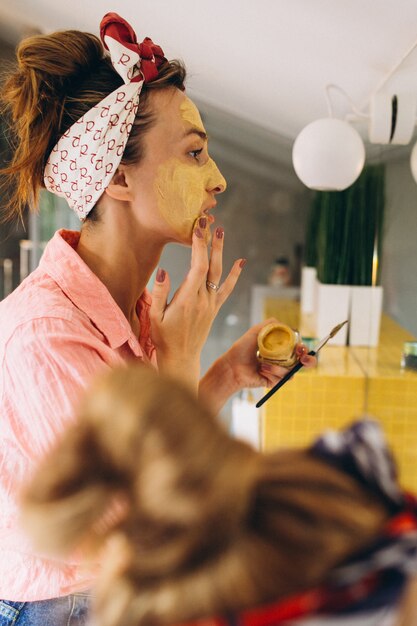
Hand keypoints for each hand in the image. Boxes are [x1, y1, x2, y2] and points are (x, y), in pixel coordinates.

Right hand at [150, 217, 245, 388]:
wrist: (181, 359)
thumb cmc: (164, 338)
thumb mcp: (155, 316)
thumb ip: (159, 293)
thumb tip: (164, 270)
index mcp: (188, 299)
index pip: (198, 266)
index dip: (198, 246)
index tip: (196, 228)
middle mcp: (203, 300)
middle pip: (211, 266)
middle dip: (210, 243)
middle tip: (209, 223)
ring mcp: (211, 304)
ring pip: (219, 274)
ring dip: (221, 253)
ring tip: (221, 233)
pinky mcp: (214, 309)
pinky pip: (227, 289)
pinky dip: (234, 274)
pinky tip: (240, 262)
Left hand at [199, 318, 316, 412]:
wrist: (232, 365)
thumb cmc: (242, 348)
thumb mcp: (255, 332)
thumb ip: (269, 325)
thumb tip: (282, 323)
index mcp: (280, 349)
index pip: (299, 349)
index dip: (304, 349)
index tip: (301, 348)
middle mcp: (282, 361)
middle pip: (304, 363)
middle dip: (309, 361)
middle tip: (303, 359)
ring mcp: (278, 372)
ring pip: (291, 371)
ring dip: (278, 368)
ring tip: (262, 364)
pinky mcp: (274, 382)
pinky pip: (281, 379)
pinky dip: (272, 374)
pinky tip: (261, 371)